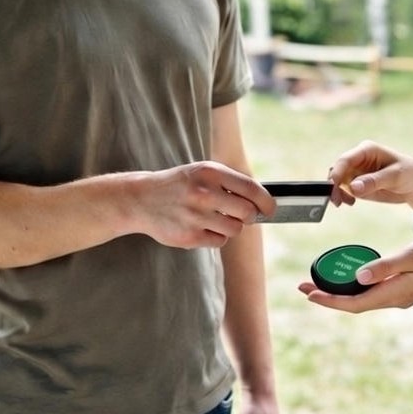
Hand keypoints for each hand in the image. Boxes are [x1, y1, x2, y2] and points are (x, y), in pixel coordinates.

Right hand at [131, 162, 275, 248]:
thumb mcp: (203, 172)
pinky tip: (200, 226)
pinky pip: (219, 241)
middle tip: (237, 213)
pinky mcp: (189, 236)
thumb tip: (262, 200)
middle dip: (248, 215)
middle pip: (247, 213)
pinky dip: (215, 236)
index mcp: (210, 172)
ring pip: (235, 229)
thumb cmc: (180, 184)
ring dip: (230, 226)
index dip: (266, 201)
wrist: (141, 199)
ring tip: (214, 218)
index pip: (251, 189)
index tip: (271, 208)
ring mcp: (196, 216)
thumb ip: (230, 182)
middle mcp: (204, 193)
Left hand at [298, 235, 412, 311]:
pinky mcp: (404, 289)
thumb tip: (359, 277)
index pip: (355, 303)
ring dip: (339, 293)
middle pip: (354, 303)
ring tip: (317, 283)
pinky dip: (355, 288)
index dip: (329, 300)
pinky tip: (348, 279)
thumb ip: (387, 266)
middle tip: (303, 286)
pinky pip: (373, 293)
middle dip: (328, 297)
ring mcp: (400, 296)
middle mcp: (395, 298)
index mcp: (395, 292)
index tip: (308, 294)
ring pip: (363, 299)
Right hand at [328, 139, 412, 206]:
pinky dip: (343, 196)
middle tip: (337, 201)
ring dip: (337, 192)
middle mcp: (358, 159)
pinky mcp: (358, 183)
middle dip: (334, 185)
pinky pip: (344, 189)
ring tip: (346, 203)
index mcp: (367, 150)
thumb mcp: (395, 176)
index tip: (333, 187)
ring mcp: (357, 172)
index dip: (337, 173)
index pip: (345, 160)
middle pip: (338, 170)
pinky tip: (351, 202)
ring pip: (338, 181)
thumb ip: (374, 181)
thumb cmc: (409, 173)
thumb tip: (353, 187)